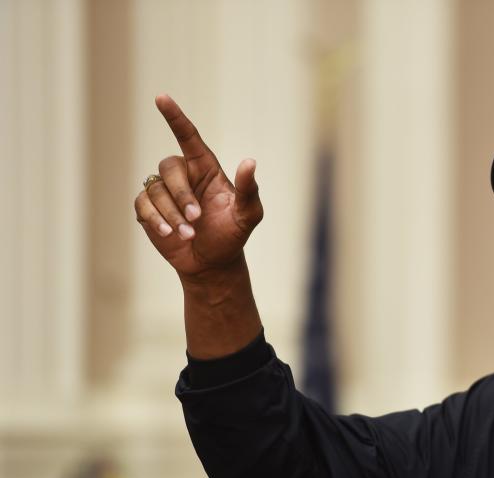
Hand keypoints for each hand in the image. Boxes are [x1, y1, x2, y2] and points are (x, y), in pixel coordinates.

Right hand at [134, 94, 263, 279]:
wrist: (213, 263)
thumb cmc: (232, 234)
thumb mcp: (248, 214)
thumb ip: (249, 189)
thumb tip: (250, 162)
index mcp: (205, 168)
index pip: (187, 136)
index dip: (174, 116)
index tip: (161, 97)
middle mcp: (183, 175)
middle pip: (169, 167)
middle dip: (181, 195)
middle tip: (197, 219)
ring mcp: (163, 191)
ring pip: (156, 190)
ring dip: (172, 214)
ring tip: (189, 234)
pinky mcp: (148, 209)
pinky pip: (143, 204)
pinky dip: (156, 219)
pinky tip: (170, 233)